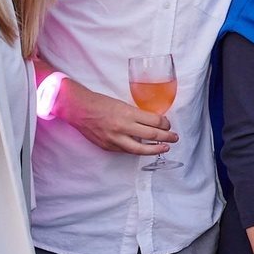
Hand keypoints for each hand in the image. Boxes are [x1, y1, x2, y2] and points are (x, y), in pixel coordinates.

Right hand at [57, 81, 177, 154]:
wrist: (78, 109)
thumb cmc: (100, 103)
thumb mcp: (122, 104)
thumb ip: (136, 114)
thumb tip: (152, 122)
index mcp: (128, 113)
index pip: (155, 121)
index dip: (165, 124)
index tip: (168, 124)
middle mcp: (123, 127)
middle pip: (152, 135)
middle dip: (167, 137)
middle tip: (174, 137)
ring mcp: (115, 139)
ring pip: (140, 149)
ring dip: (155, 149)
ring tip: (164, 148)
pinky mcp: (108, 146)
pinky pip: (126, 151)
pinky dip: (137, 150)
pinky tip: (144, 149)